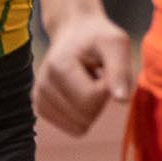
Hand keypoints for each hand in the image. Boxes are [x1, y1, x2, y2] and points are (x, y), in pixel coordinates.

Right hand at [34, 11, 136, 135]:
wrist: (73, 32)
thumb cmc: (98, 38)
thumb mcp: (116, 43)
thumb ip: (120, 70)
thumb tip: (122, 100)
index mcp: (58, 67)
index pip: (91, 99)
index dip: (107, 88)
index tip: (104, 69)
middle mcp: (42, 86)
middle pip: (84, 117)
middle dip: (99, 100)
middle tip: (96, 76)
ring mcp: (39, 99)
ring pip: (79, 126)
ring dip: (91, 107)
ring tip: (87, 83)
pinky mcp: (41, 108)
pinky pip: (72, 128)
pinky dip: (81, 113)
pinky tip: (78, 92)